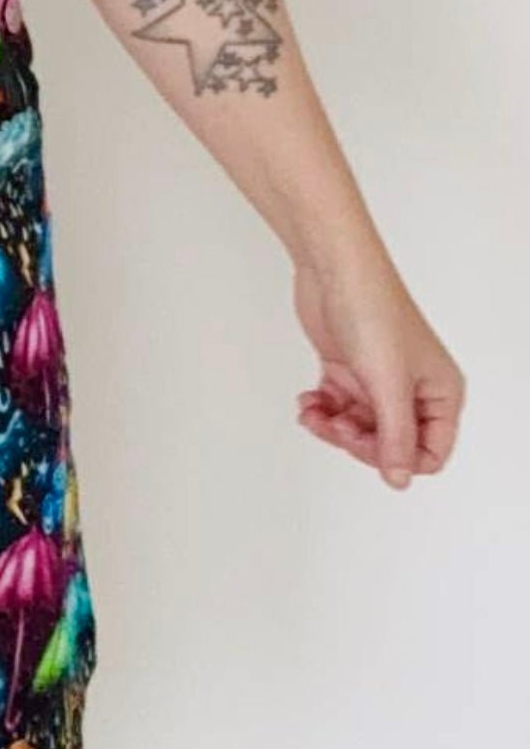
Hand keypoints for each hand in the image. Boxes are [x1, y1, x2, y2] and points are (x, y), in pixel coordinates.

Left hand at [291, 248, 463, 487]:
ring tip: (313, 413)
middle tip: (335, 425)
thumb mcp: (388, 384)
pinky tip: (308, 400)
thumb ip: (395, 437)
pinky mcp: (349, 369)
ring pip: (359, 429)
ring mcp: (379, 380)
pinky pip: (337, 408)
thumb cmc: (373, 312)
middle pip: (388, 445)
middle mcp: (413, 390)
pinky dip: (321, 410)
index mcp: (440, 394)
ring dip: (332, 428)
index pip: (429, 454)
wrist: (334, 269)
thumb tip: (399, 479)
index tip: (365, 443)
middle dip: (356, 442)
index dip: (395, 459)